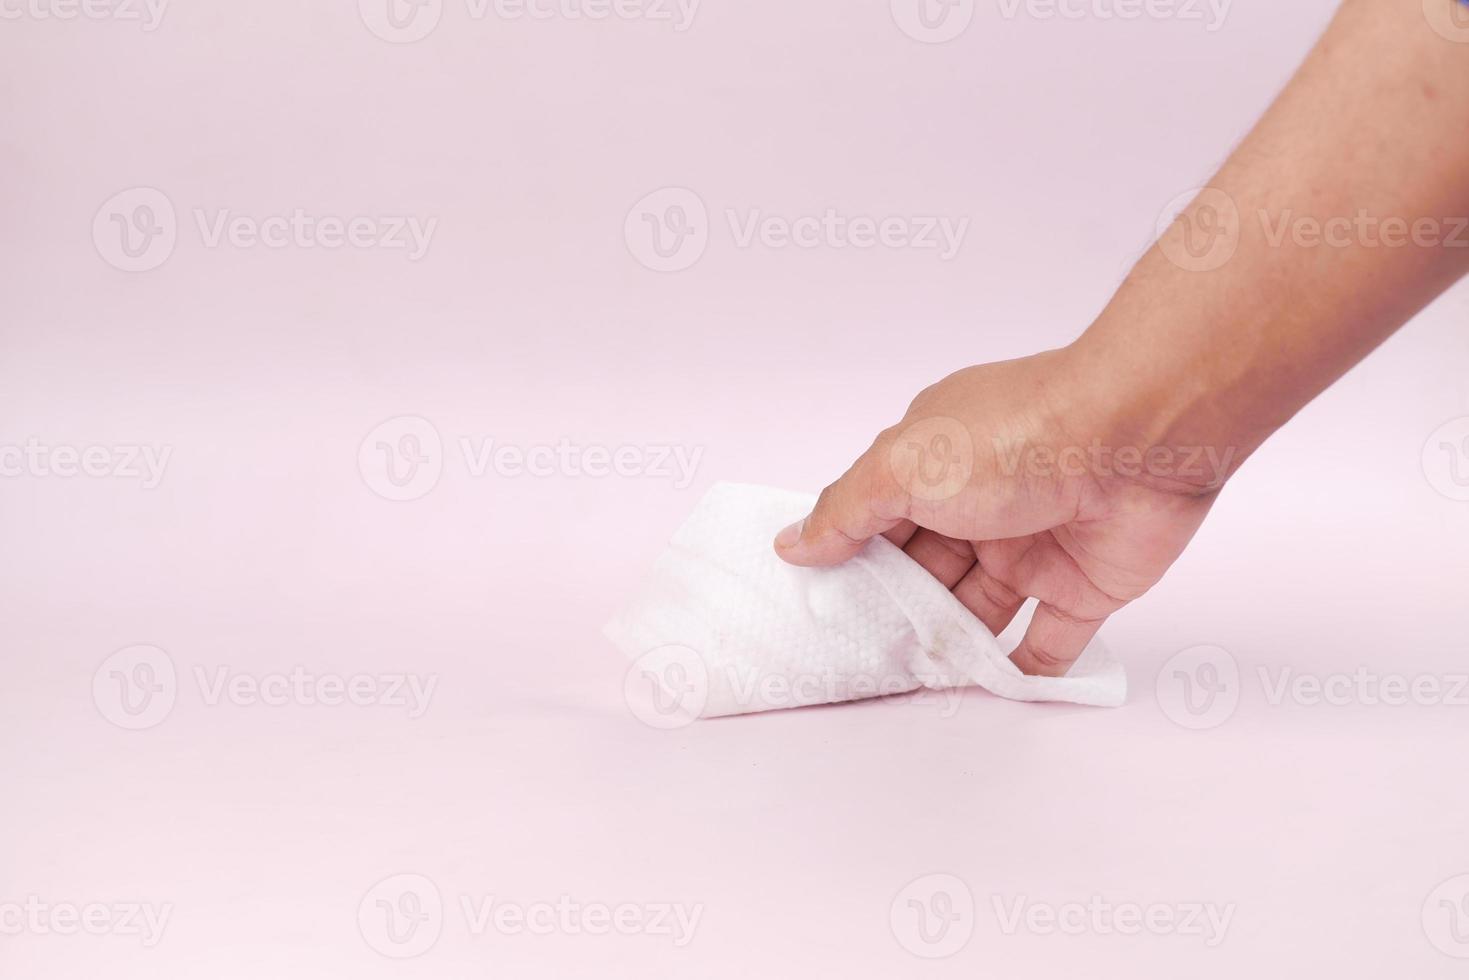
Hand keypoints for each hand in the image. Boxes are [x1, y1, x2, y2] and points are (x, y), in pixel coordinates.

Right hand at [772, 348, 1222, 676]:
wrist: (1140, 438)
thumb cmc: (1014, 438)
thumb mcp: (904, 466)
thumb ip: (847, 511)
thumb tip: (793, 544)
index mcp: (935, 464)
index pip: (880, 519)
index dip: (849, 561)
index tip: (817, 608)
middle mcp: (981, 505)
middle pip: (925, 571)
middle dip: (894, 613)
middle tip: (855, 661)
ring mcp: (1033, 547)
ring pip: (977, 609)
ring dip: (947, 645)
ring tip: (907, 686)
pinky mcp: (1084, 587)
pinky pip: (1049, 640)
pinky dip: (1021, 669)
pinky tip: (986, 691)